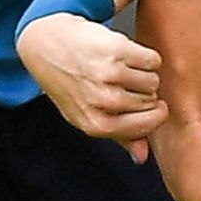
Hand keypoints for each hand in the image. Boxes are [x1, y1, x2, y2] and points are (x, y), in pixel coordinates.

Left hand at [18, 14, 166, 160]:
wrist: (47, 44)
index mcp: (95, 123)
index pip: (147, 126)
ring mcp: (109, 74)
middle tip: (123, 84)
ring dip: (145, 75)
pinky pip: (152, 60)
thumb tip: (142, 155)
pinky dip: (145, 57)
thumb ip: (119, 136)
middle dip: (144, 94)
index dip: (153, 115)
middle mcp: (101, 100)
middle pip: (150, 102)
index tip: (153, 107)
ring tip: (123, 70)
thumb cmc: (68, 81)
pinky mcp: (116, 49)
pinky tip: (126, 57)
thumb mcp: (86, 116)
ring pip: (152, 81)